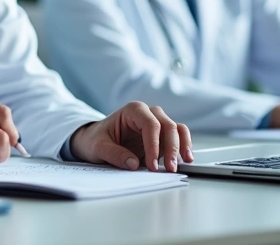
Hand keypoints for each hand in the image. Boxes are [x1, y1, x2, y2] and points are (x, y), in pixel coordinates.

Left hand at [70, 102, 191, 172]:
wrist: (94, 139)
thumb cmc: (95, 139)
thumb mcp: (98, 147)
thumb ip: (114, 154)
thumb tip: (133, 164)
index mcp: (132, 110)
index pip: (150, 125)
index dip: (154, 145)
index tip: (152, 165)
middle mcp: (148, 113)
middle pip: (167, 126)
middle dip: (171, 148)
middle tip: (169, 169)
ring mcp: (156, 123)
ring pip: (177, 130)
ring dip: (182, 146)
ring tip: (184, 163)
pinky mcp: (161, 135)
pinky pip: (178, 137)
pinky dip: (183, 146)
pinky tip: (185, 159)